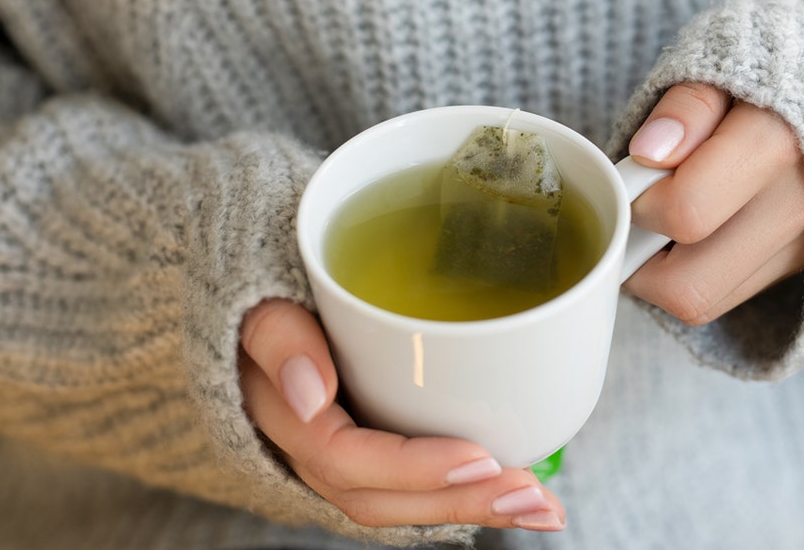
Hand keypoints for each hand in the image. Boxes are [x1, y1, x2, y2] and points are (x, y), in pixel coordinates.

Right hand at [238, 299, 565, 530]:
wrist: (267, 305)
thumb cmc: (271, 296)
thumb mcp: (261, 304)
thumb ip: (278, 338)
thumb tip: (311, 395)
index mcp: (286, 419)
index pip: (344, 458)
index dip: (412, 467)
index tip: (479, 457)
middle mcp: (313, 453)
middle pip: (384, 497)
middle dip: (461, 501)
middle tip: (532, 494)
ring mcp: (346, 457)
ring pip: (405, 501)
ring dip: (475, 506)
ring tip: (543, 507)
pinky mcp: (377, 448)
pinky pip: (418, 486)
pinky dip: (469, 493)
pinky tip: (520, 493)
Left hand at [624, 83, 803, 324]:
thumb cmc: (781, 67)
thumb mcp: (730, 58)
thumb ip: (688, 105)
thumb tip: (649, 152)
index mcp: (780, 143)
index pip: (686, 211)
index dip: (640, 201)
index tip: (636, 178)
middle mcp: (802, 206)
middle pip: (689, 287)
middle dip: (640, 261)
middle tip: (638, 217)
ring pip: (707, 301)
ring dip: (666, 272)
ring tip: (667, 219)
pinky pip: (732, 295)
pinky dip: (700, 271)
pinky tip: (702, 228)